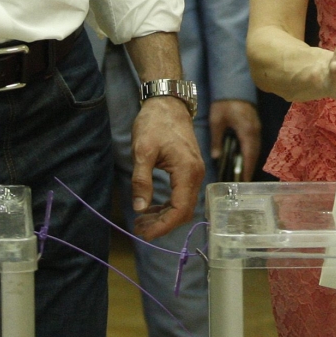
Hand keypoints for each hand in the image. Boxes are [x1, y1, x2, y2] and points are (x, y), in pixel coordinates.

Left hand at [131, 93, 204, 239]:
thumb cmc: (155, 123)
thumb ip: (142, 181)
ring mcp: (194, 172)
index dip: (163, 226)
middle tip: (139, 228)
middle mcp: (196, 174)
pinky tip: (151, 207)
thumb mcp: (143, 151)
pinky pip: (182, 195)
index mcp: (187, 171)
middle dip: (162, 224)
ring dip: (164, 216)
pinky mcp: (189, 169)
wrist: (167, 103)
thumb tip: (140, 208)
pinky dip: (167, 205)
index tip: (144, 233)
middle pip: (184, 211)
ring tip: (141, 220)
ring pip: (183, 204)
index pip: (180, 209)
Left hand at [208, 99, 261, 180]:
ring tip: (242, 174)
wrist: (233, 85)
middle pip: (254, 155)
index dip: (247, 169)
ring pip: (255, 149)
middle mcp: (255, 132)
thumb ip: (217, 140)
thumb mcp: (217, 121)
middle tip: (242, 182)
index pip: (249, 155)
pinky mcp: (254, 126)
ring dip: (250, 161)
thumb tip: (216, 157)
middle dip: (249, 168)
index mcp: (247, 131)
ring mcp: (256, 128)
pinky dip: (250, 153)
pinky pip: (254, 144)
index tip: (243, 182)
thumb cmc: (224, 103)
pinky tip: (243, 158)